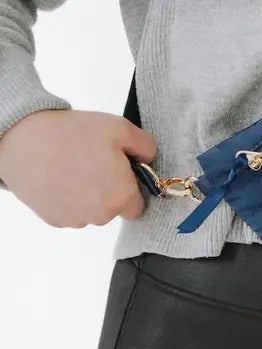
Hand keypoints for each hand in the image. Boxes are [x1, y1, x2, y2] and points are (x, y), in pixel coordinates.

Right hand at [0, 109, 156, 227]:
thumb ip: (146, 147)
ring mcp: (74, 220)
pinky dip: (70, 198)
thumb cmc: (73, 134)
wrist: (25, 140)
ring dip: (90, 195)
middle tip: (98, 163)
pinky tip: (63, 177)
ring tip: (77, 167)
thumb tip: (150, 160)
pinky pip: (72, 212)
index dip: (132, 188)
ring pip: (92, 212)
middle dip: (111, 190)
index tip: (123, 173)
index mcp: (120, 196)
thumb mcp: (121, 128)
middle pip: (114, 209)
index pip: (138, 206)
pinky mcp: (53, 219)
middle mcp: (99, 215)